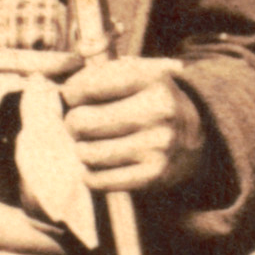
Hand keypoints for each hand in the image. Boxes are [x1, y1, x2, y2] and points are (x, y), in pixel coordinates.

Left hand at [60, 56, 205, 195]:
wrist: (194, 138)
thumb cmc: (151, 102)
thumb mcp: (138, 74)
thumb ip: (101, 74)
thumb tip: (60, 92)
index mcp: (151, 79)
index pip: (86, 87)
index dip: (71, 93)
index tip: (75, 97)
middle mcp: (157, 111)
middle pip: (82, 122)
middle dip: (73, 123)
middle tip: (81, 123)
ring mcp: (157, 145)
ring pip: (87, 153)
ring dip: (82, 149)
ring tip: (90, 144)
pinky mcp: (154, 175)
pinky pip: (99, 180)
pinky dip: (91, 174)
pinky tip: (99, 165)